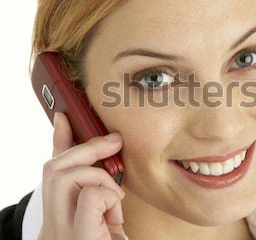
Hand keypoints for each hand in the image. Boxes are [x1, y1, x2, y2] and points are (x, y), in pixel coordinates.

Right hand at [37, 112, 127, 239]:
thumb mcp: (106, 215)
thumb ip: (100, 189)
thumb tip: (108, 159)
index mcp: (59, 217)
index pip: (53, 170)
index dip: (58, 139)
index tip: (65, 115)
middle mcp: (52, 225)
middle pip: (53, 168)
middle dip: (85, 148)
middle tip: (113, 142)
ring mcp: (60, 232)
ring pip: (64, 177)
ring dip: (97, 174)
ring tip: (115, 191)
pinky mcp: (77, 237)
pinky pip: (89, 196)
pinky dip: (106, 193)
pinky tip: (115, 207)